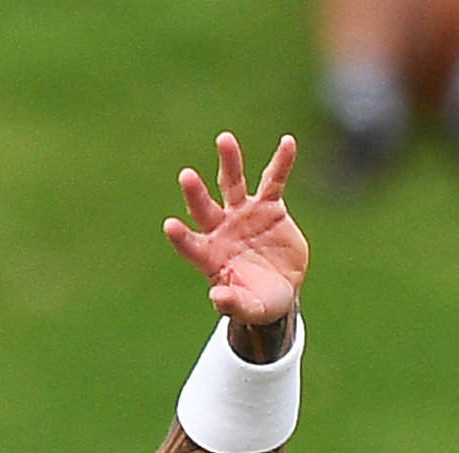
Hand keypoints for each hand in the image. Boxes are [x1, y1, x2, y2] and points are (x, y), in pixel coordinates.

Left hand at [162, 133, 306, 333]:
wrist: (280, 290)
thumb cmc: (258, 302)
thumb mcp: (249, 308)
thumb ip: (233, 303)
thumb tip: (217, 297)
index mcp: (210, 256)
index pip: (191, 245)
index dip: (181, 238)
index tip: (170, 226)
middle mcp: (221, 229)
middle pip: (204, 208)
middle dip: (196, 194)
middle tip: (186, 176)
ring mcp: (243, 214)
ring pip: (232, 184)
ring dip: (229, 162)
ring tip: (224, 139)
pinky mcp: (269, 206)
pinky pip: (274, 180)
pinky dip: (281, 162)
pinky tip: (287, 142)